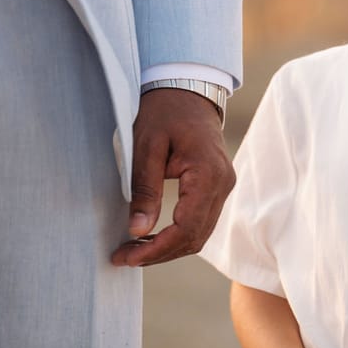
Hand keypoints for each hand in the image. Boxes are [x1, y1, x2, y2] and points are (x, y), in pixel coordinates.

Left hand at [111, 88, 234, 266]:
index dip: (157, 249)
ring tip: (133, 251)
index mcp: (208, 173)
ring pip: (200, 233)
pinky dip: (177, 235)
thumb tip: (138, 231)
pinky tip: (152, 237)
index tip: (127, 256)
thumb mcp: (146, 146)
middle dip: (159, 254)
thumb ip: (145, 189)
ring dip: (168, 248)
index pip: (187, 228)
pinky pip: (201, 221)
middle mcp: (223, 184)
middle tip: (123, 257)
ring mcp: (224, 186)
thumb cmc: (165, 112)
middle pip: (195, 237)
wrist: (187, 90)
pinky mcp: (217, 186)